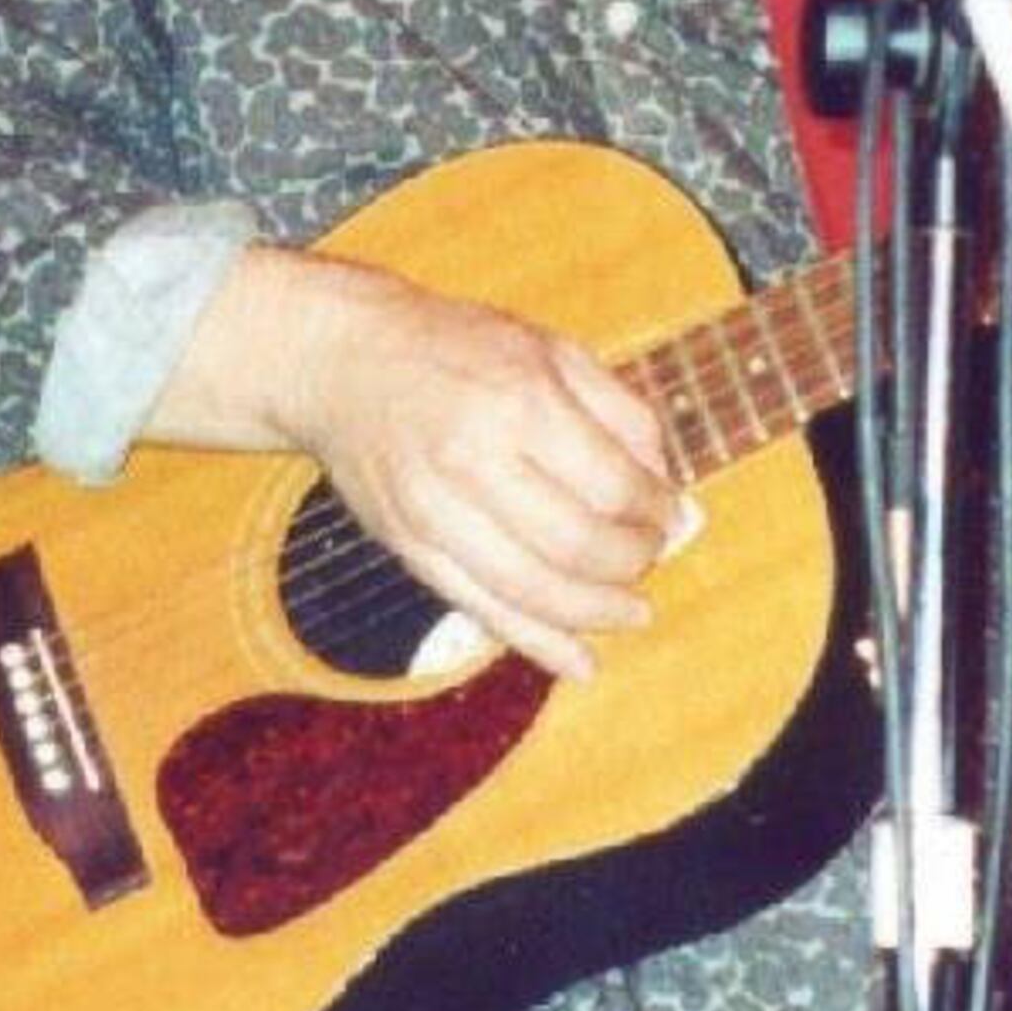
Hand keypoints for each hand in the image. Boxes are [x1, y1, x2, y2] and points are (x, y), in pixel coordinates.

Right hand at [224, 254, 688, 681]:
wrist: (340, 361)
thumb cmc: (453, 348)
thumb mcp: (550, 350)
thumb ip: (620, 412)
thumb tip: (669, 495)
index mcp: (520, 403)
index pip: (614, 486)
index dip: (658, 512)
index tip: (671, 514)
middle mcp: (474, 463)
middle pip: (580, 546)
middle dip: (632, 562)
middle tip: (648, 554)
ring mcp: (435, 514)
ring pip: (534, 591)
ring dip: (597, 612)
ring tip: (632, 612)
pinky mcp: (409, 548)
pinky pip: (481, 610)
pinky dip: (536, 644)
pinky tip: (580, 662)